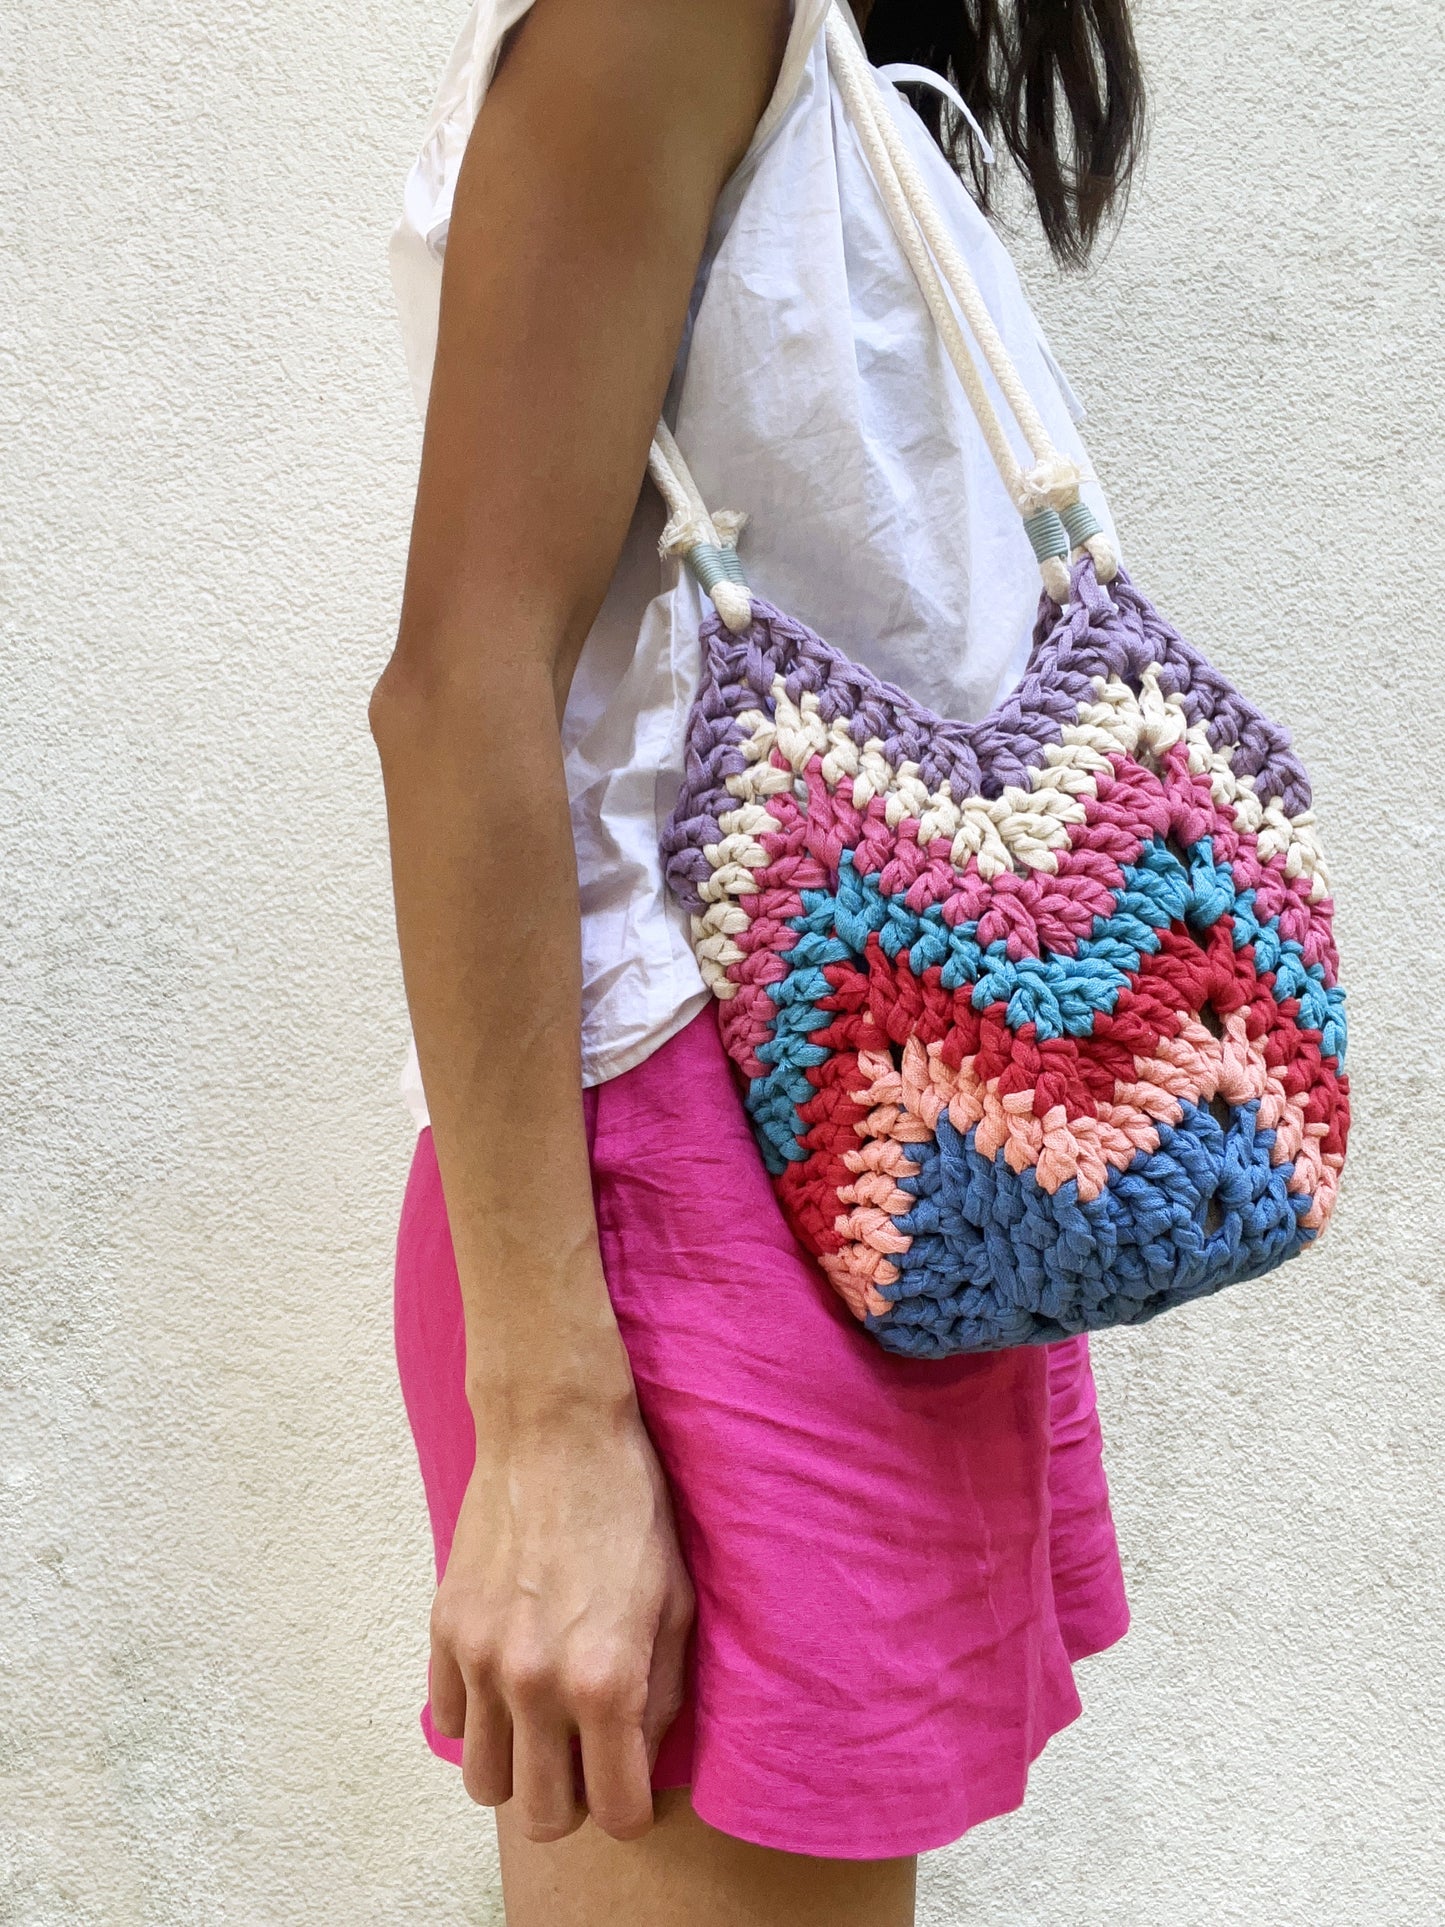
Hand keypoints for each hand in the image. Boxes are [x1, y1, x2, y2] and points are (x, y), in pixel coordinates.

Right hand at [427, 1387, 694, 1842]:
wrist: (555, 1431)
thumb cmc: (629, 1505)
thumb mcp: (675, 1599)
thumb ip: (663, 1692)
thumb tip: (642, 1753)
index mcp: (605, 1678)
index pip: (616, 1810)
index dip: (631, 1808)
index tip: (632, 1785)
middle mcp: (535, 1681)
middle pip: (541, 1814)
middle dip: (573, 1800)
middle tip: (589, 1758)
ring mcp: (480, 1657)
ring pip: (485, 1783)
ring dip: (519, 1767)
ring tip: (545, 1725)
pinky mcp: (444, 1628)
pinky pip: (449, 1721)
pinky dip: (479, 1718)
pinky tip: (509, 1681)